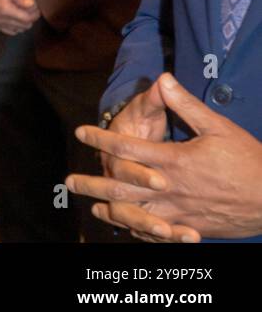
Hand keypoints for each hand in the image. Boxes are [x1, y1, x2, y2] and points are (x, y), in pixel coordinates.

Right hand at [0, 0, 38, 34]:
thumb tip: (31, 5)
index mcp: (4, 9)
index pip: (27, 18)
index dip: (35, 13)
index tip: (37, 6)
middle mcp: (0, 19)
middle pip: (25, 25)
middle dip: (32, 18)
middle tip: (34, 9)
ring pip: (19, 29)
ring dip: (25, 23)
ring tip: (26, 12)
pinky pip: (11, 31)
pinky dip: (17, 26)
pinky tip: (18, 17)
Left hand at [67, 73, 261, 241]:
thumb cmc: (248, 160)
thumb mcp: (218, 127)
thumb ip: (186, 106)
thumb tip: (163, 79)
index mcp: (173, 161)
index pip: (126, 148)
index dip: (100, 138)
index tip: (80, 132)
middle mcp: (170, 188)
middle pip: (121, 187)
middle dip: (92, 183)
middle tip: (69, 181)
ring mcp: (179, 212)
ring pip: (135, 214)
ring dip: (110, 210)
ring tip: (91, 207)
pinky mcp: (190, 228)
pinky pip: (157, 233)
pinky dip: (139, 230)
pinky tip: (127, 227)